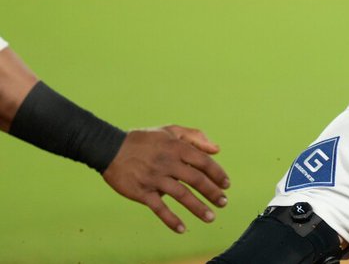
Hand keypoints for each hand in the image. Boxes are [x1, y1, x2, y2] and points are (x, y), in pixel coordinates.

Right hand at [102, 124, 229, 232]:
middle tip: (223, 202)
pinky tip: (182, 229)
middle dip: (213, 192)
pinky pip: (159, 208)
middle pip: (196, 180)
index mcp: (177, 147)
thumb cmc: (144, 140)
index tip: (227, 184)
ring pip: (181, 195)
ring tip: (211, 218)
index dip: (217, 174)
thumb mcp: (170, 130)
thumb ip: (195, 136)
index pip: (203, 162)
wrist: (109, 149)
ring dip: (198, 208)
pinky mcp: (142, 192)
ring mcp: (155, 178)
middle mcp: (168, 163)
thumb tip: (217, 149)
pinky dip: (171, 220)